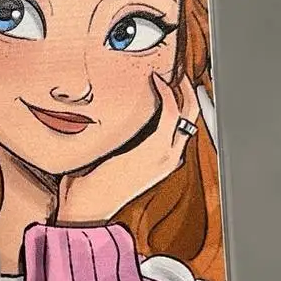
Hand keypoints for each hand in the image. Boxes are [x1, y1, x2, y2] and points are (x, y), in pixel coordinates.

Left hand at [57, 73, 199, 224]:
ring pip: (188, 112)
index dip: (183, 101)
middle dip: (189, 90)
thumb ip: (122, 149)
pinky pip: (170, 113)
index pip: (184, 126)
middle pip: (192, 116)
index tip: (173, 81)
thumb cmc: (92, 189)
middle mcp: (169, 158)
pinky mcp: (154, 149)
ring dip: (182, 87)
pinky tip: (158, 80)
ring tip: (171, 70)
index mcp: (162, 162)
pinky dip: (167, 92)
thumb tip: (113, 129)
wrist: (88, 209)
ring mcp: (164, 155)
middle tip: (177, 70)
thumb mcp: (113, 166)